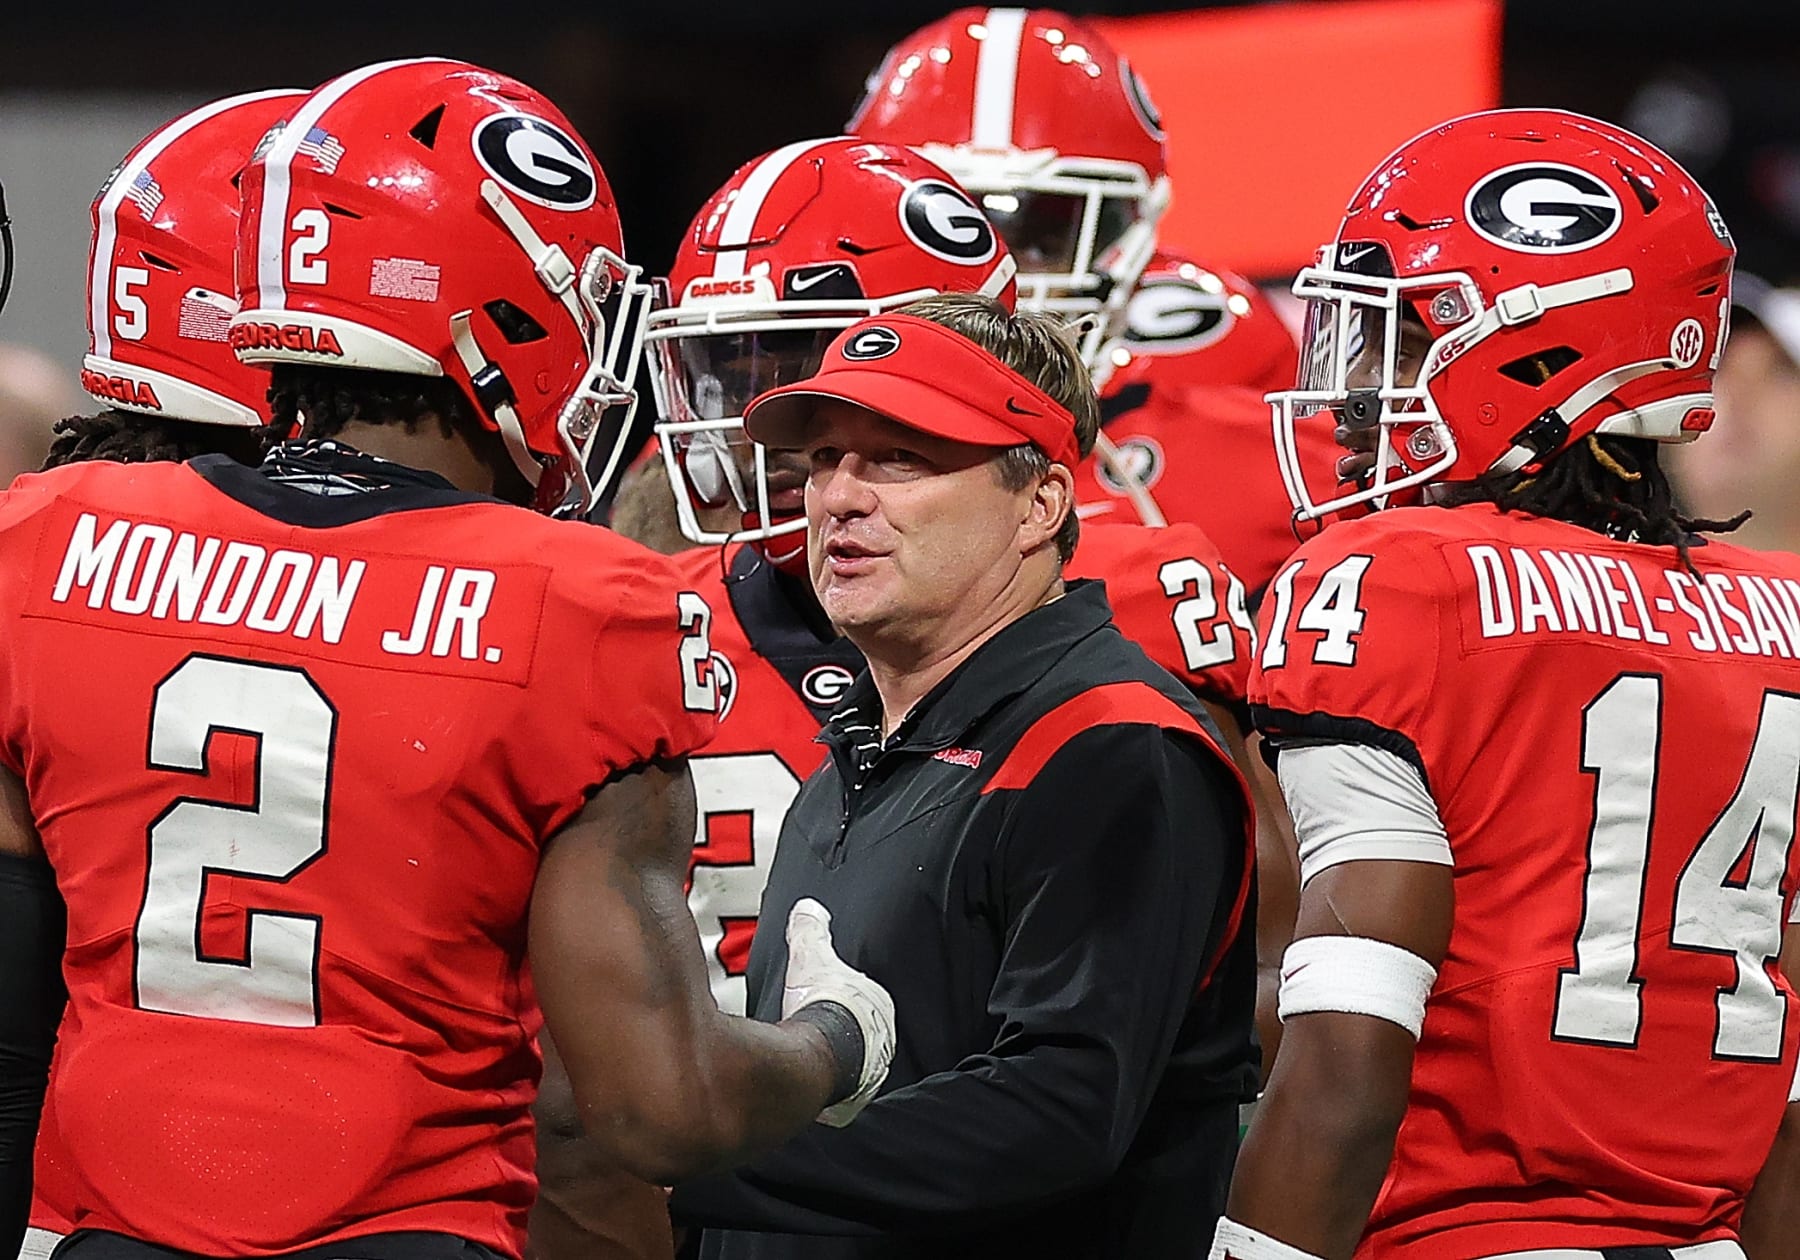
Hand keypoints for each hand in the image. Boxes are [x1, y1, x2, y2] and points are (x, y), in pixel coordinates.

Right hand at [781, 898, 895, 1126]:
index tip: (831, 1000)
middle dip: (846, 1033)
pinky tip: (812, 1080)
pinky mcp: (851, 1097)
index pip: (868, 1000)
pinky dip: (828, 1086)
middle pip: (864, 1034)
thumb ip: (810, 930)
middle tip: (820, 1029)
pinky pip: (842, 1090)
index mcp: (878, 1005)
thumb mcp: (812, 955)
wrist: (817, 1051)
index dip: (848, 999)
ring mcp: (869, 1071)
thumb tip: (808, 909)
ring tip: (814, 1056)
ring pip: (855, 1064)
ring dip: (838, 1061)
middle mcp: (881, 1040)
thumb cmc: (822, 1005)